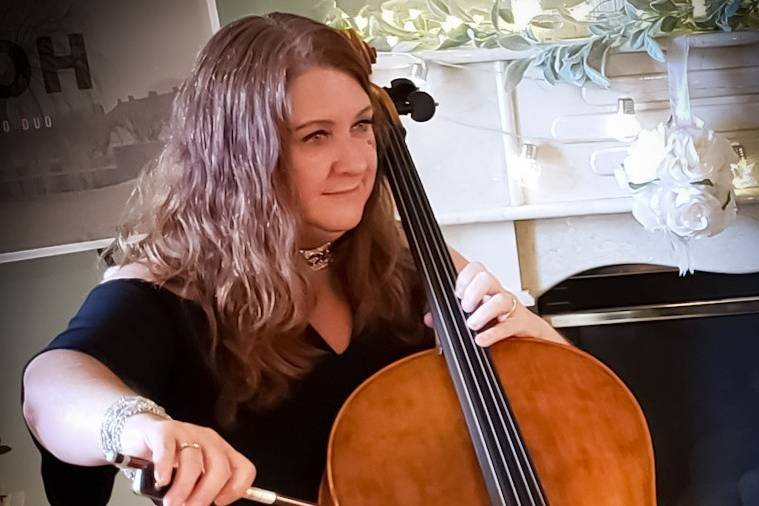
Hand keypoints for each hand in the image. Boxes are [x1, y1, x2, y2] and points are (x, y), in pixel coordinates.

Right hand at [121, 414, 254, 505]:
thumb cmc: (170, 460)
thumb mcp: (193, 475)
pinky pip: (167, 449)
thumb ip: (201, 488)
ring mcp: (186, 433)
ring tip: (171, 502)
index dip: (236, 489)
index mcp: (221, 451)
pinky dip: (165, 467)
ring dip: (182, 487)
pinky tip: (161, 480)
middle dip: (205, 493)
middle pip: (219, 466)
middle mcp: (208, 440)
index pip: (244, 468)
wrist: (142, 434)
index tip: (219, 502)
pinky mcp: (163, 431)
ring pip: (192, 461)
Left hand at [423, 261, 566, 346]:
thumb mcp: (473, 316)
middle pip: (488, 278)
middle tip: (465, 307)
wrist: (529, 334)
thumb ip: (449, 317)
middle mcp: (498, 293)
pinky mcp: (520, 323)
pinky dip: (494, 333)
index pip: (476, 269)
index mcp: (485, 289)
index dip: (465, 277)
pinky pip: (509, 324)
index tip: (457, 293)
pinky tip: (481, 339)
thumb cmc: (498, 321)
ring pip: (501, 299)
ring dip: (483, 312)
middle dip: (474, 292)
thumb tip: (428, 318)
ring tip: (472, 324)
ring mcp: (511, 308)